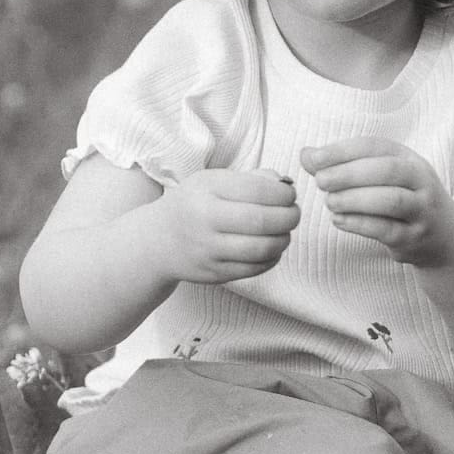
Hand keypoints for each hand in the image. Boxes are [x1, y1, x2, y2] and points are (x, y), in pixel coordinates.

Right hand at [158, 169, 298, 284]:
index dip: (283, 194)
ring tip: (285, 232)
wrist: (158, 241)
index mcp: (206, 190)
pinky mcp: (213, 273)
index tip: (290, 195)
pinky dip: (272, 258)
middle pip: (262, 220)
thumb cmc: (194, 205)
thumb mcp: (213, 181)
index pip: (257, 190)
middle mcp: (205, 220)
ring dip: (283, 239)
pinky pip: (254, 269)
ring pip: (262, 248)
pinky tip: (272, 249)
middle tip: (294, 214)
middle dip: (289, 217)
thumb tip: (285, 186)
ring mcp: (208, 250)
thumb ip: (250, 179)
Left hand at [302, 139, 453, 266]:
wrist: (443, 236)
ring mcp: (421, 210)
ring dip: (354, 200)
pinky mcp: (414, 238)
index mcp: (410, 159)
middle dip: (349, 174)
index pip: (375, 146)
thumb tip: (306, 155)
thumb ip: (344, 166)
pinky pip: (387, 229)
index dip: (343, 151)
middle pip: (386, 171)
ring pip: (390, 200)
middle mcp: (421, 181)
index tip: (314, 159)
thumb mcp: (381, 177)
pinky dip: (359, 224)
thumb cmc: (403, 200)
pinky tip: (339, 220)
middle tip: (320, 181)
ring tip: (329, 202)